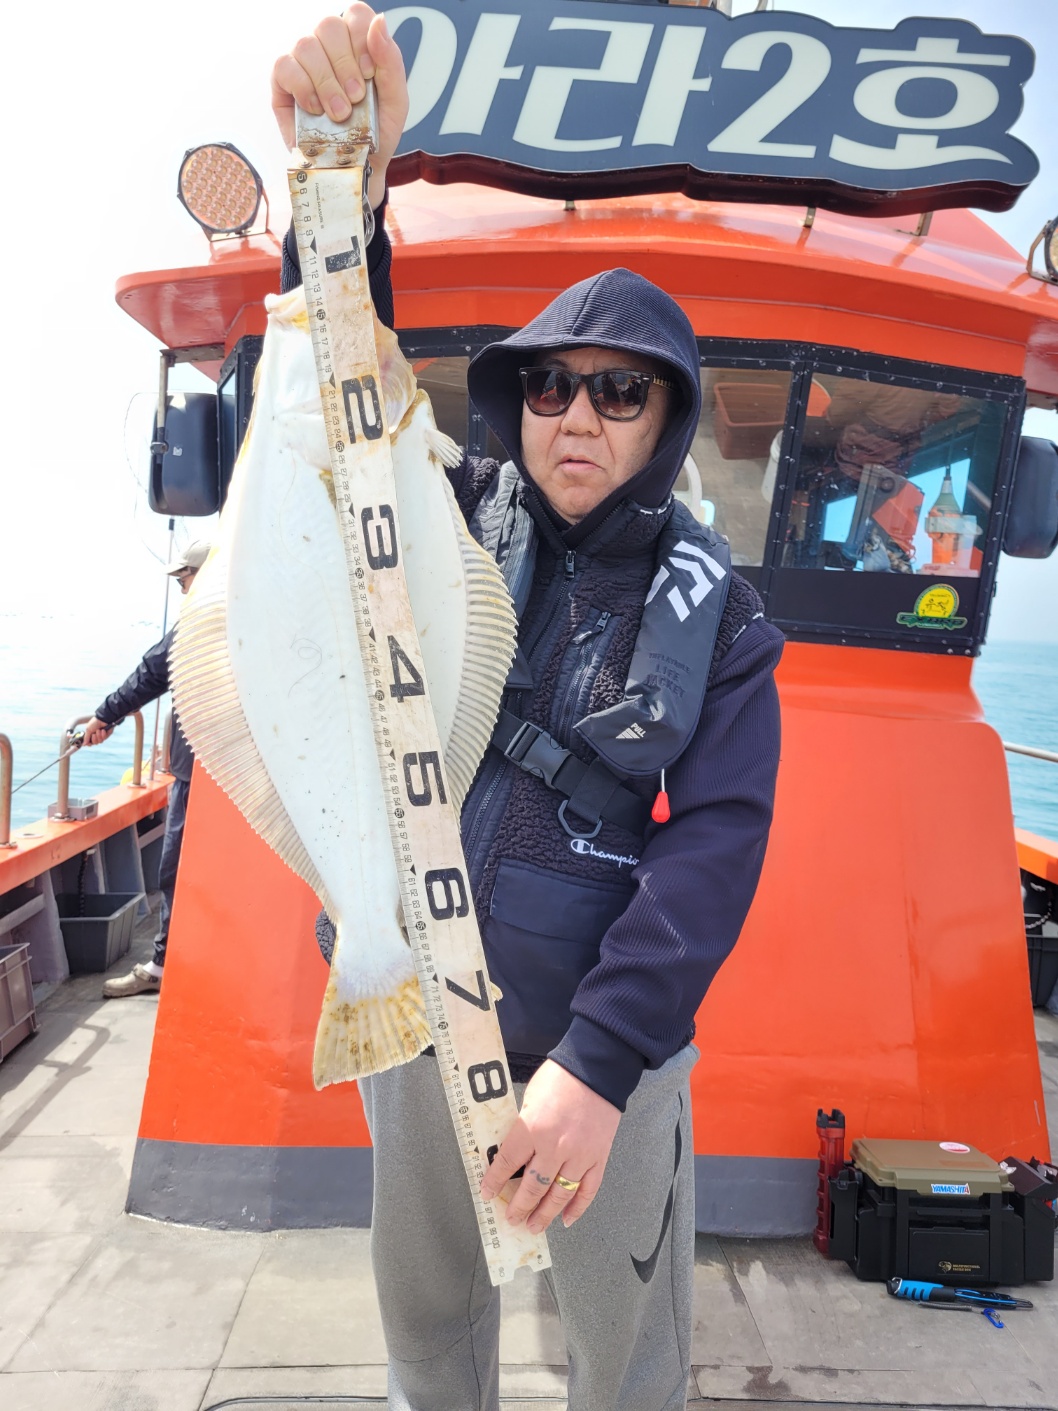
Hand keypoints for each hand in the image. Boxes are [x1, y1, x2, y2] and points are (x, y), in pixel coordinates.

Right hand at [82, 718, 112, 746]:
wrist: (102, 718)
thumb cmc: (94, 723)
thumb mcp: (88, 730)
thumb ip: (86, 738)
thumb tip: (83, 744)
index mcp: (91, 735)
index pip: (90, 743)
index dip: (89, 744)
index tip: (89, 743)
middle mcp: (97, 736)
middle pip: (95, 743)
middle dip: (94, 739)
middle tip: (94, 734)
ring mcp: (102, 736)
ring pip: (100, 741)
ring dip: (98, 736)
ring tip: (98, 730)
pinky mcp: (107, 735)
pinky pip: (104, 738)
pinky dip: (103, 734)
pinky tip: (103, 730)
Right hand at [271, 4, 408, 210]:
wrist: (358, 170)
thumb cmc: (376, 135)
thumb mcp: (396, 101)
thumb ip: (391, 61)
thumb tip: (379, 22)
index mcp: (357, 45)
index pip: (356, 14)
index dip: (362, 38)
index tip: (370, 72)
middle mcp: (329, 49)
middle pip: (328, 25)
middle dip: (345, 64)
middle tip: (356, 98)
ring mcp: (304, 64)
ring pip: (306, 45)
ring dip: (326, 81)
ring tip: (339, 113)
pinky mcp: (282, 84)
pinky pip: (285, 66)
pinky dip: (303, 87)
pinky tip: (316, 109)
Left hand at [480, 1060, 619, 1233]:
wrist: (597, 1067)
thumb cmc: (563, 1076)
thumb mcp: (530, 1097)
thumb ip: (523, 1126)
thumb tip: (515, 1152)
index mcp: (532, 1128)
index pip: (507, 1164)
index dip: (494, 1182)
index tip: (488, 1193)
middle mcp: (555, 1147)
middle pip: (532, 1188)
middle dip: (519, 1207)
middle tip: (512, 1218)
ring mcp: (579, 1155)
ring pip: (558, 1195)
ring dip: (544, 1214)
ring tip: (534, 1226)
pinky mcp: (598, 1157)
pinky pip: (587, 1190)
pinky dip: (577, 1208)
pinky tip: (566, 1219)